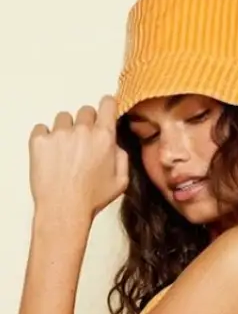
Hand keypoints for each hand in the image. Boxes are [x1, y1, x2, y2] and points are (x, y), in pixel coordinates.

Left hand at [29, 95, 128, 219]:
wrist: (64, 209)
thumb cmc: (91, 198)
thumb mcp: (121, 181)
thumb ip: (122, 157)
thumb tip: (115, 145)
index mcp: (104, 138)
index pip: (107, 104)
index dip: (108, 104)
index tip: (106, 107)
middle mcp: (82, 131)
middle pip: (85, 110)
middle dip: (86, 122)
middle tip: (83, 141)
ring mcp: (59, 134)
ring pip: (63, 118)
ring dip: (66, 129)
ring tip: (66, 150)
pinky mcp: (40, 141)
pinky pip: (41, 128)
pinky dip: (45, 137)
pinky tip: (51, 153)